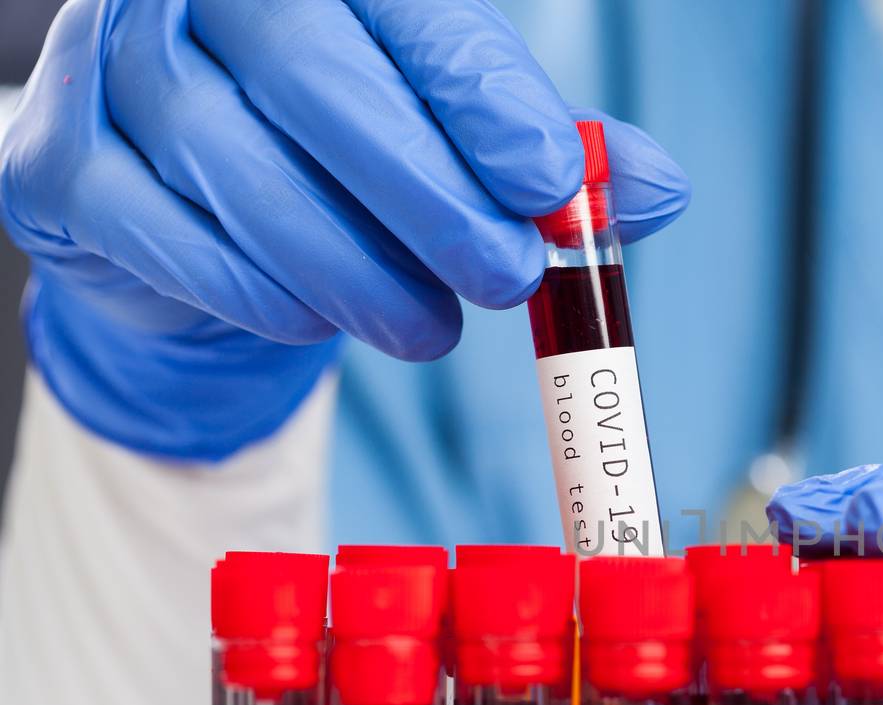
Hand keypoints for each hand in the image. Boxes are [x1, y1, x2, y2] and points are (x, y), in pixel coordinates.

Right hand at [0, 0, 688, 458]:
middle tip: (504, 278)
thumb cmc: (340, 157)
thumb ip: (543, 158)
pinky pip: (166, 237)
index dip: (483, 97)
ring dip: (353, 270)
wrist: (193, 209)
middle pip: (318, 81)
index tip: (547, 184)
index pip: (409, 13)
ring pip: (242, 172)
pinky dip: (256, 292)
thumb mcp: (454, 141)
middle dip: (428, 197)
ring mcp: (111, 65)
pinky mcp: (61, 163)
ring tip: (429, 330)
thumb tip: (656, 190)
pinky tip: (313, 318)